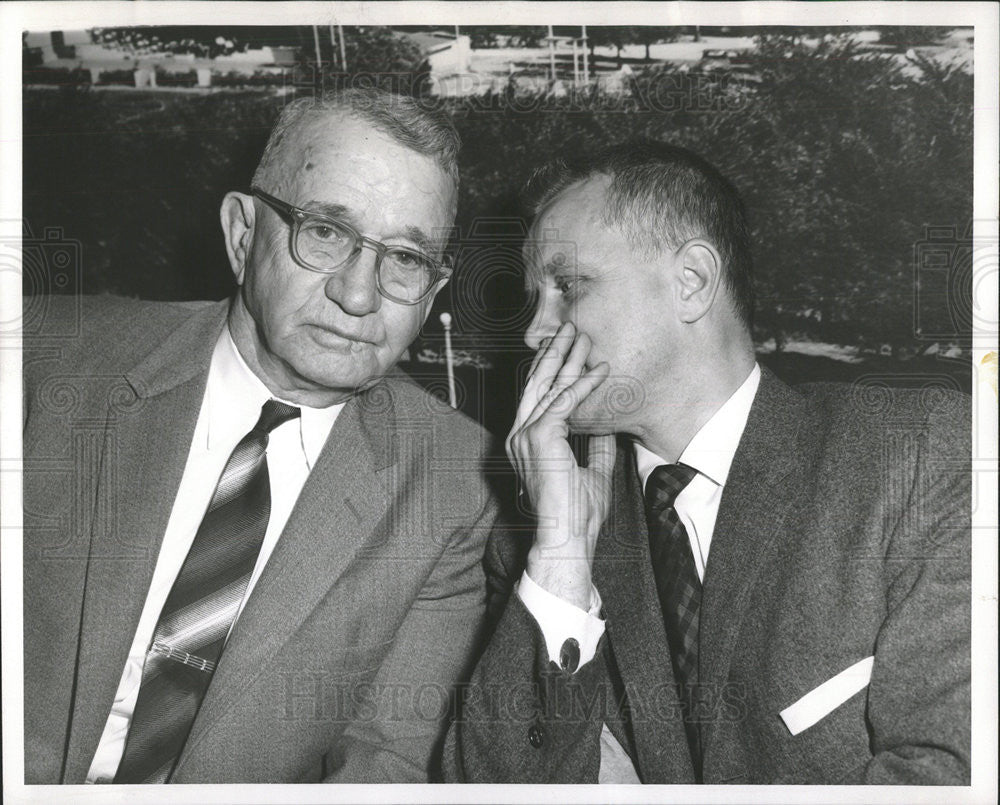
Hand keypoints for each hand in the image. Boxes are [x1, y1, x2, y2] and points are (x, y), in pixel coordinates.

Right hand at [506, 322, 615, 609]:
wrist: (566, 539)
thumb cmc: (577, 515)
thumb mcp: (593, 472)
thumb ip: (597, 448)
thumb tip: (608, 428)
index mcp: (525, 442)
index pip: (536, 396)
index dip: (551, 369)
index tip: (567, 349)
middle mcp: (519, 435)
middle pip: (537, 384)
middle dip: (555, 354)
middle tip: (570, 329)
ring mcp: (525, 435)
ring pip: (549, 387)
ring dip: (569, 359)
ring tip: (583, 337)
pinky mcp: (540, 438)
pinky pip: (564, 402)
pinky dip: (584, 385)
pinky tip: (600, 370)